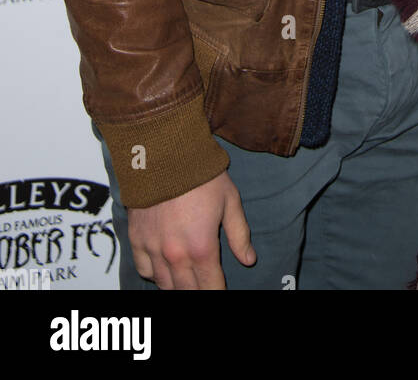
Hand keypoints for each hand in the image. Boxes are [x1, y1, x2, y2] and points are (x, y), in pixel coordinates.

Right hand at [127, 169, 254, 289]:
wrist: (165, 155)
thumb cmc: (200, 176)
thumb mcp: (230, 202)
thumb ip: (239, 234)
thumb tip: (249, 260)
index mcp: (202, 247)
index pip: (211, 286)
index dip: (217, 293)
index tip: (220, 293)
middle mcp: (175, 255)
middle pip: (187, 290)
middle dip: (198, 293)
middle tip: (204, 288)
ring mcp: (153, 249)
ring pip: (164, 285)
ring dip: (177, 287)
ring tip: (186, 284)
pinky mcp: (136, 240)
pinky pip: (144, 270)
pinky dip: (154, 274)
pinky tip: (163, 270)